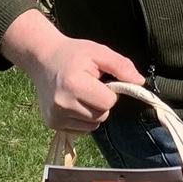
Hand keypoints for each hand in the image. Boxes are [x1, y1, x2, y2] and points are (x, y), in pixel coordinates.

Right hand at [0, 9, 142, 131]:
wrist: (42, 58)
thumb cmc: (73, 54)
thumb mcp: (99, 52)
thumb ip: (122, 66)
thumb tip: (140, 82)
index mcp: (74, 84)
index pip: (108, 102)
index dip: (109, 91)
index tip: (99, 80)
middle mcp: (62, 104)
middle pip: (102, 116)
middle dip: (102, 102)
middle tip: (90, 85)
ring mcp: (55, 116)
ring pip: (93, 125)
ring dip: (93, 112)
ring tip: (81, 93)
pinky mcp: (52, 124)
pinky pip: (81, 129)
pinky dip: (83, 119)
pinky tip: (74, 103)